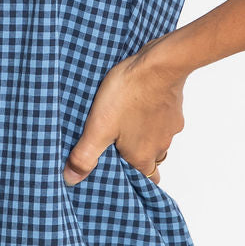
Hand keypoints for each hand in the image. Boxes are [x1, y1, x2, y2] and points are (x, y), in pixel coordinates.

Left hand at [62, 38, 185, 186]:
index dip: (131, 180)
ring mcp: (170, 127)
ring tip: (124, 124)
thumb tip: (71, 179)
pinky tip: (138, 104)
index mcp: (141, 156)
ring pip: (157, 140)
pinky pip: (163, 120)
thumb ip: (85, 155)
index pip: (144, 180)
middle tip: (116, 148)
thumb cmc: (129, 94)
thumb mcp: (98, 127)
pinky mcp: (174, 108)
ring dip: (143, 137)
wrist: (159, 64)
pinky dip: (152, 117)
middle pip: (150, 161)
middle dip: (135, 158)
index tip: (118, 174)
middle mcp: (159, 146)